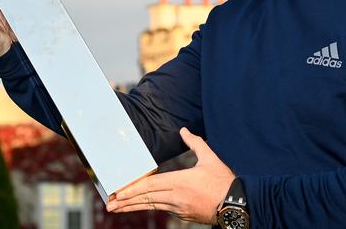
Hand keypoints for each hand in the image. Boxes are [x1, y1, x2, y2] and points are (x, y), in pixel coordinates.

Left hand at [107, 127, 234, 224]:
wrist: (236, 204)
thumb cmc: (223, 181)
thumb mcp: (210, 157)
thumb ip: (195, 143)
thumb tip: (184, 130)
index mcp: (180, 181)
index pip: (150, 185)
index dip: (132, 189)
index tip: (118, 192)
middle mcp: (176, 197)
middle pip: (146, 198)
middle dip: (126, 201)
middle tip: (109, 204)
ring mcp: (179, 208)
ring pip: (152, 206)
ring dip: (134, 207)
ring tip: (118, 208)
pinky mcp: (184, 215)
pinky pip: (163, 209)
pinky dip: (151, 207)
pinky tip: (143, 206)